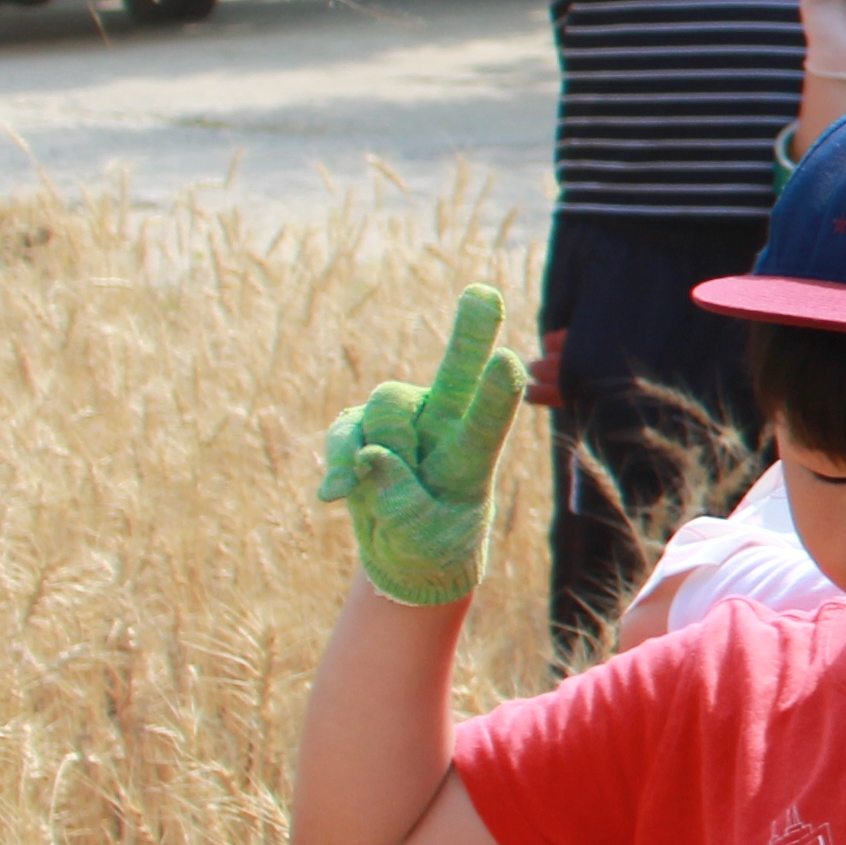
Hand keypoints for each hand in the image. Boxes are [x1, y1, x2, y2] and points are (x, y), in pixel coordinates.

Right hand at [315, 285, 528, 607]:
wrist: (405, 551)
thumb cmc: (431, 542)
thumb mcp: (425, 536)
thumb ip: (400, 499)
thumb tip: (370, 457)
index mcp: (475, 451)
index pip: (489, 418)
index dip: (497, 391)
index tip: (508, 361)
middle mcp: (444, 421)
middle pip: (456, 370)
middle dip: (471, 331)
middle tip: (486, 293)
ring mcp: (402, 419)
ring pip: (384, 411)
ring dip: (378, 454)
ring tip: (389, 495)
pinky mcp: (360, 427)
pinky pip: (345, 436)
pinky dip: (340, 465)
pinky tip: (337, 495)